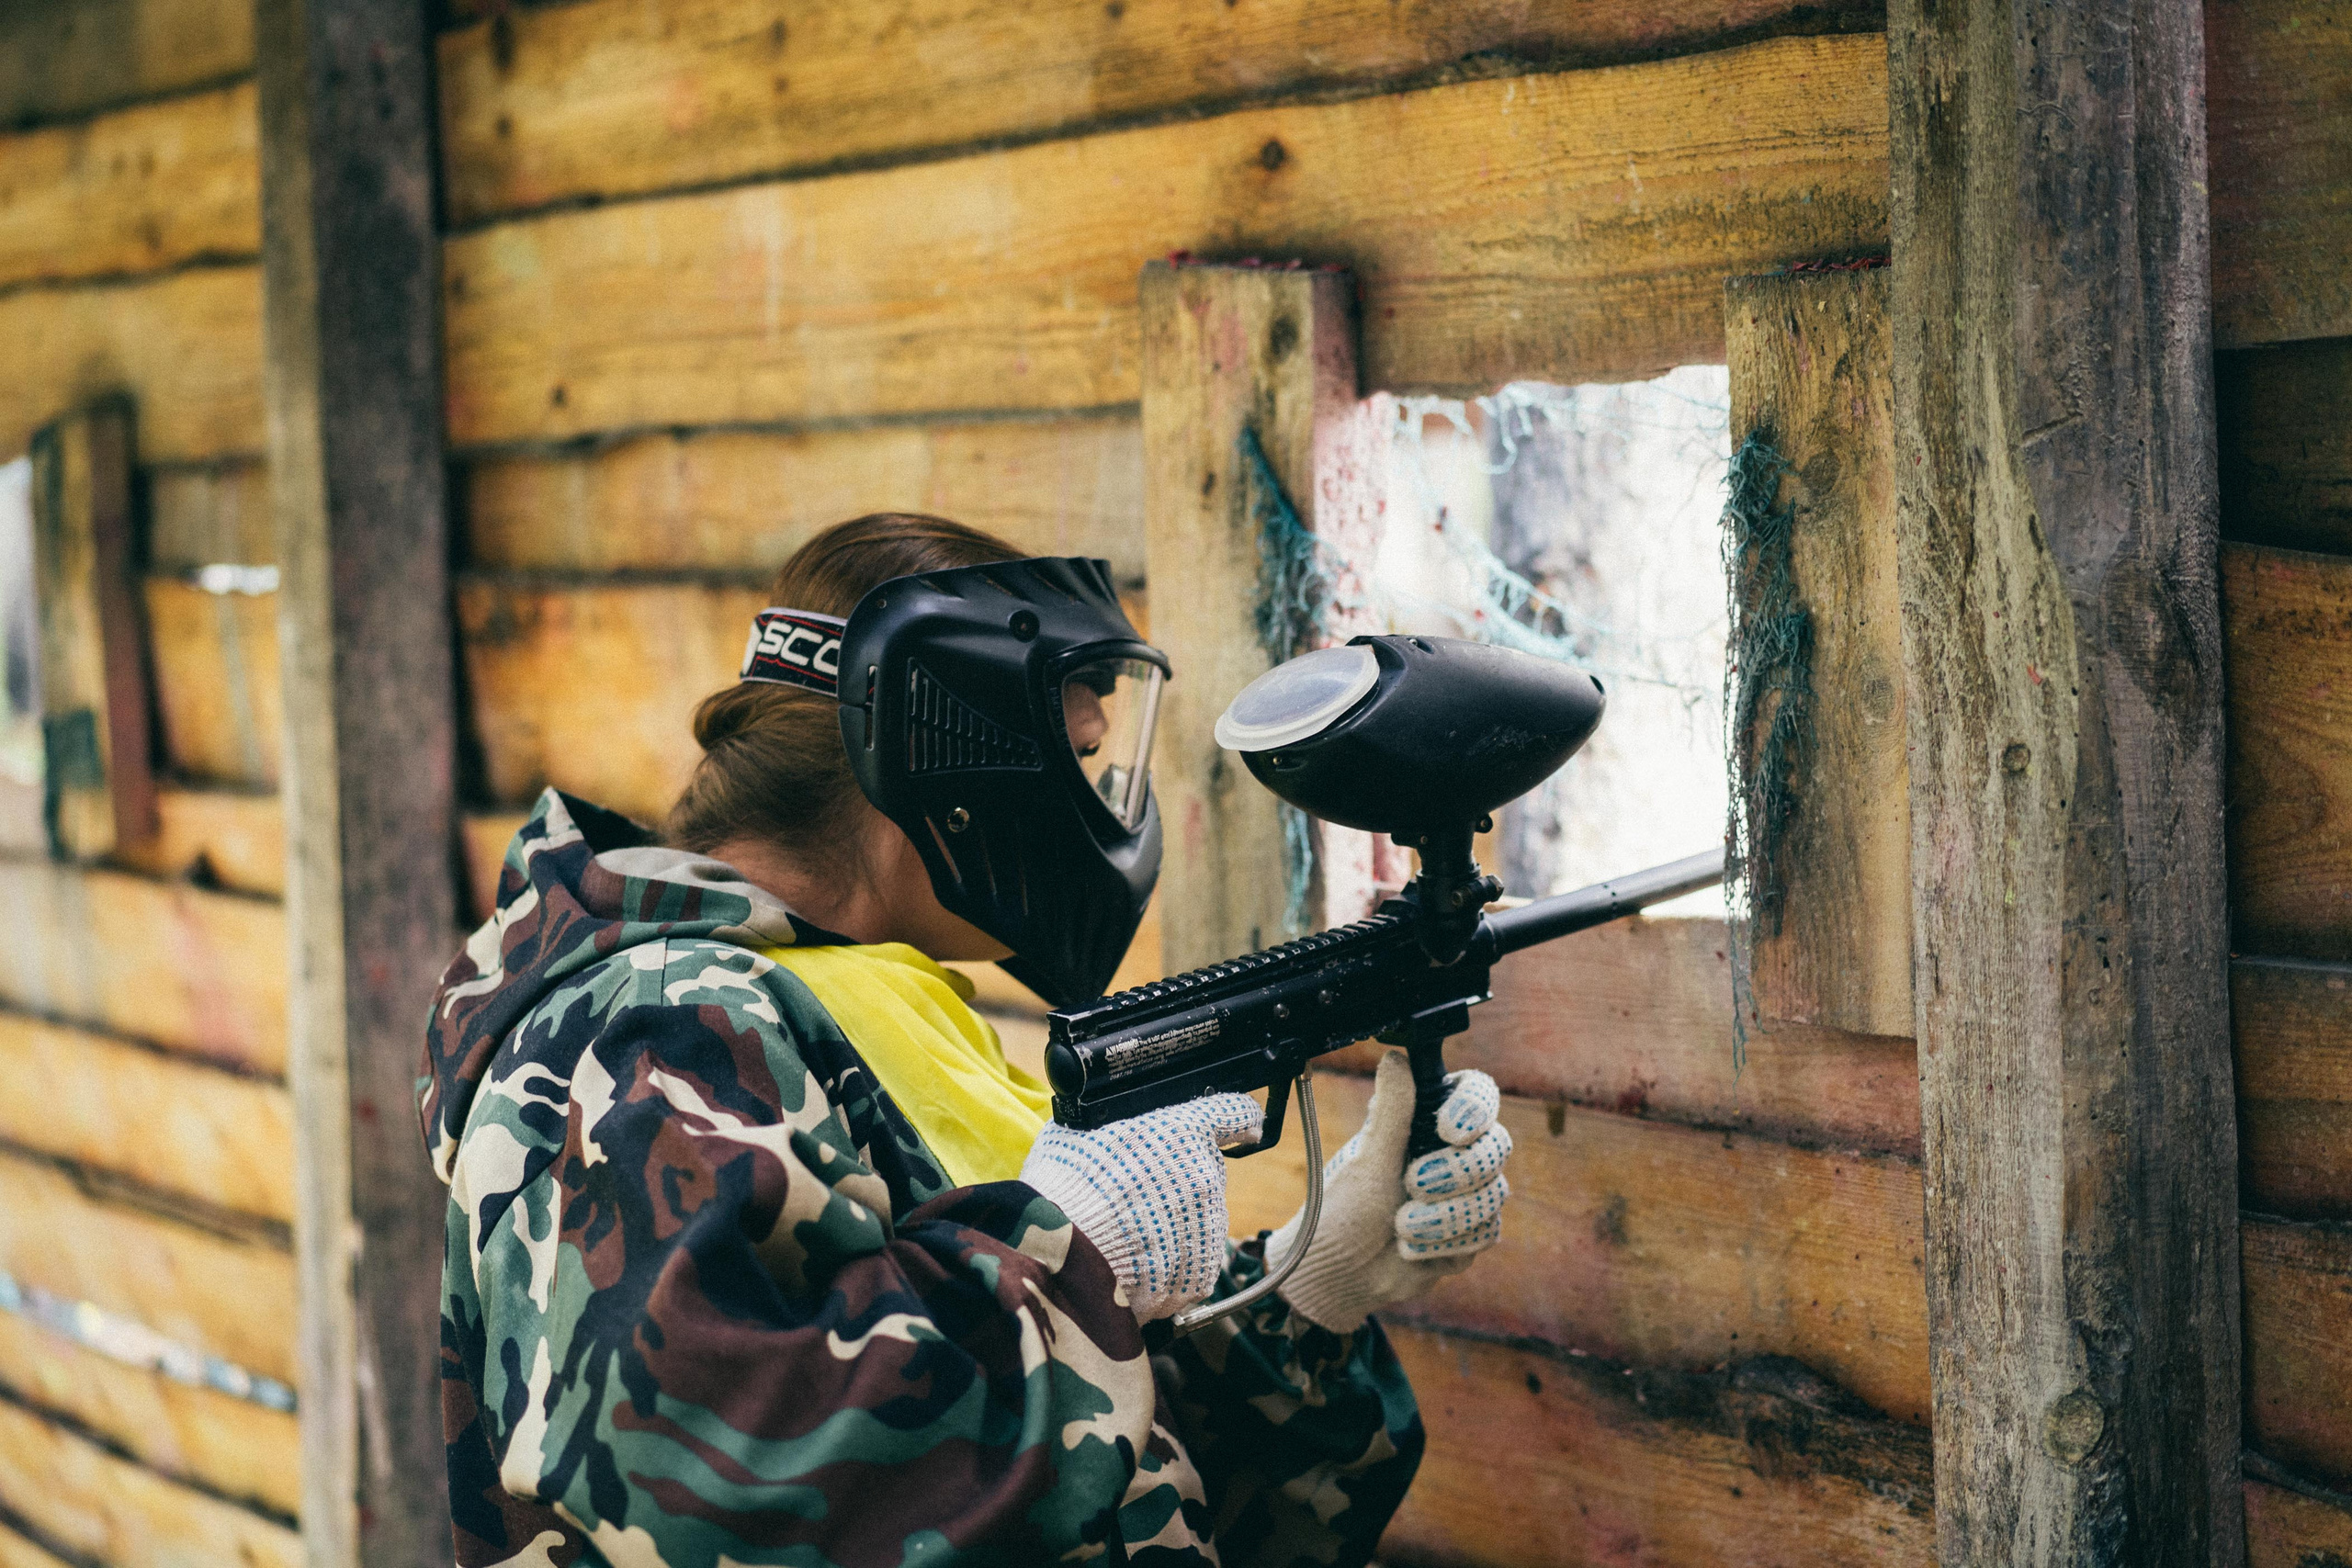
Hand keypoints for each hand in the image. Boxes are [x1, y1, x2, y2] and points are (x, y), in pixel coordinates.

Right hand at [1019, 1093, 1264, 1321]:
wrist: (1059, 1259)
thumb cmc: (1061, 1188)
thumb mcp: (1081, 1127)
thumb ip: (1116, 1121)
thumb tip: (1116, 1120)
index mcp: (1184, 1132)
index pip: (1234, 1112)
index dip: (1237, 1118)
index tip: (1243, 1125)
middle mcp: (1206, 1178)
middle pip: (1204, 1173)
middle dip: (1176, 1181)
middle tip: (1130, 1194)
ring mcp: (1208, 1230)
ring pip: (1199, 1220)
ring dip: (1172, 1224)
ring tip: (1124, 1233)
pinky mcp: (1200, 1275)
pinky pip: (1190, 1263)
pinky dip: (1167, 1264)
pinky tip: (1132, 1261)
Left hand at [1265, 1049, 1510, 1332]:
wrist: (1341, 1276)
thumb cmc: (1343, 1212)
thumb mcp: (1367, 1159)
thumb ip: (1391, 1111)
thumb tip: (1396, 1058)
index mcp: (1427, 1123)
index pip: (1477, 1094)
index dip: (1474, 1108)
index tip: (1447, 1130)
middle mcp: (1453, 1154)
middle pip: (1495, 1146)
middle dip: (1454, 1174)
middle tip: (1411, 1185)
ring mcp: (1467, 1195)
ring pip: (1493, 1194)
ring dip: (1443, 1217)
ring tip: (1401, 1227)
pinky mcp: (1471, 1234)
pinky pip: (1485, 1233)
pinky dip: (1446, 1244)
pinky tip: (1413, 1249)